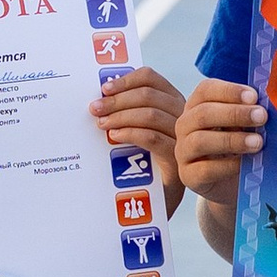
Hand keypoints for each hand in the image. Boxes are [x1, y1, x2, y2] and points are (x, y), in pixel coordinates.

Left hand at [91, 64, 183, 199]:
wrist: (162, 199)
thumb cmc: (145, 161)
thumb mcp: (138, 130)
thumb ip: (127, 111)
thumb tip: (100, 96)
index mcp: (171, 100)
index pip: (150, 78)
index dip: (126, 80)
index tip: (104, 89)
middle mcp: (181, 114)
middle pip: (148, 94)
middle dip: (117, 99)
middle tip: (95, 108)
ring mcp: (181, 136)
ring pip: (150, 114)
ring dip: (120, 116)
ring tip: (101, 123)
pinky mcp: (176, 159)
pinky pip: (152, 138)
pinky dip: (130, 133)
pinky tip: (115, 136)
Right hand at [173, 75, 265, 206]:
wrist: (232, 181)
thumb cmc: (239, 146)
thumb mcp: (244, 125)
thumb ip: (250, 113)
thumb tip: (267, 106)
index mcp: (198, 105)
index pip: (205, 90)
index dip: (229, 91)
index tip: (254, 97)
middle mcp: (186, 125)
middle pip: (203, 113)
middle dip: (234, 113)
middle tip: (262, 117)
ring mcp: (183, 151)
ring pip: (200, 141)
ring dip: (232, 140)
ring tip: (258, 142)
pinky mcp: (188, 175)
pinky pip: (204, 169)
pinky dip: (227, 166)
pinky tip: (245, 163)